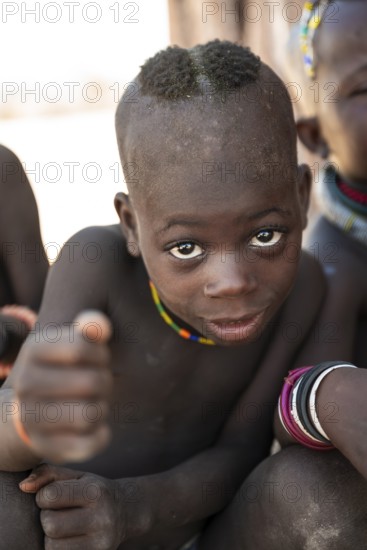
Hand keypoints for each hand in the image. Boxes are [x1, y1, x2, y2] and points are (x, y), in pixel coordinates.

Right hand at [12, 310, 112, 462]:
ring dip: (102, 408)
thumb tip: (102, 325)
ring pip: (92, 414)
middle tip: (98, 384)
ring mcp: (32, 418)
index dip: (100, 354)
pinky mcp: (47, 448)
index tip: (98, 359)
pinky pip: (92, 442)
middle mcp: (26, 384)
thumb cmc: (63, 370)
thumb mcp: (73, 343)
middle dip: (105, 382)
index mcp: (33, 349)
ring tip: (93, 403)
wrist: (28, 413)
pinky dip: (102, 435)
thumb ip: (90, 331)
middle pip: (92, 382)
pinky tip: (95, 428)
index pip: (81, 348)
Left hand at [20, 463, 124, 549]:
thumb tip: (23, 486)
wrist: (126, 511)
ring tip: (63, 526)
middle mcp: (101, 517)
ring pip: (52, 546)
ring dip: (51, 537)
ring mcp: (100, 542)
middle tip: (57, 513)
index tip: (52, 496)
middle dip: (47, 517)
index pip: (50, 496)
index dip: (44, 496)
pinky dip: (59, 547)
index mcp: (95, 492)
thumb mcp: (77, 476)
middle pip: (50, 524)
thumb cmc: (94, 490)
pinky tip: (68, 538)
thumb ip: (48, 474)